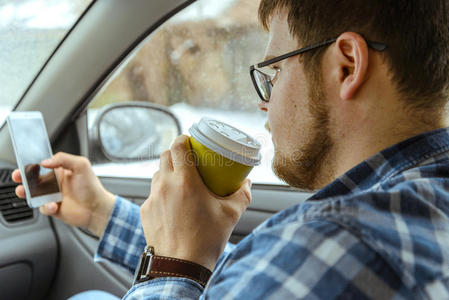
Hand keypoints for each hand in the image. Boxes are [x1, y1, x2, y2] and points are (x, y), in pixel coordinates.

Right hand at [13, 152, 115, 236]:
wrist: (97, 208)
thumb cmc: (92, 187)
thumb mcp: (81, 165)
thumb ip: (63, 159)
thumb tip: (45, 161)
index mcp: (60, 171)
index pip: (42, 165)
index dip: (32, 165)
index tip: (24, 165)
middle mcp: (55, 183)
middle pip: (33, 179)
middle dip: (23, 178)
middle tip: (18, 177)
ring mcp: (53, 196)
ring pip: (33, 194)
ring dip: (27, 193)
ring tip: (25, 192)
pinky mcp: (53, 208)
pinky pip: (42, 207)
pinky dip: (45, 206)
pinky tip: (54, 205)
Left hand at [140, 135, 251, 270]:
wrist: (180, 266)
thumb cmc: (205, 241)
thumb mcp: (230, 215)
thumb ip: (242, 194)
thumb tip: (247, 183)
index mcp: (186, 182)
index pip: (178, 146)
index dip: (184, 138)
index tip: (191, 140)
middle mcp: (165, 186)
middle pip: (165, 156)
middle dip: (176, 153)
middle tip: (189, 159)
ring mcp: (152, 198)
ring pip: (157, 174)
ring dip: (168, 172)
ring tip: (182, 181)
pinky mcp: (145, 211)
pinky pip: (153, 193)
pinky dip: (162, 192)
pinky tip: (174, 204)